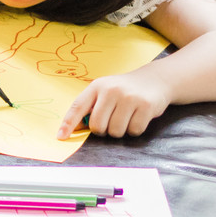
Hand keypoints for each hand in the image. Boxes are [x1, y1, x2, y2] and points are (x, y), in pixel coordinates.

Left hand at [59, 71, 173, 138]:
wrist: (154, 80)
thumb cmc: (124, 90)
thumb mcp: (104, 91)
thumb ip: (90, 107)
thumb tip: (75, 128)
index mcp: (97, 86)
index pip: (78, 107)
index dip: (68, 123)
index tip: (61, 137)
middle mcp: (111, 90)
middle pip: (98, 126)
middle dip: (103, 131)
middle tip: (112, 121)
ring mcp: (129, 97)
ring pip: (115, 132)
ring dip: (120, 131)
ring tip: (126, 117)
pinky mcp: (145, 106)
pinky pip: (134, 131)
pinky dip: (135, 129)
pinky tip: (138, 117)